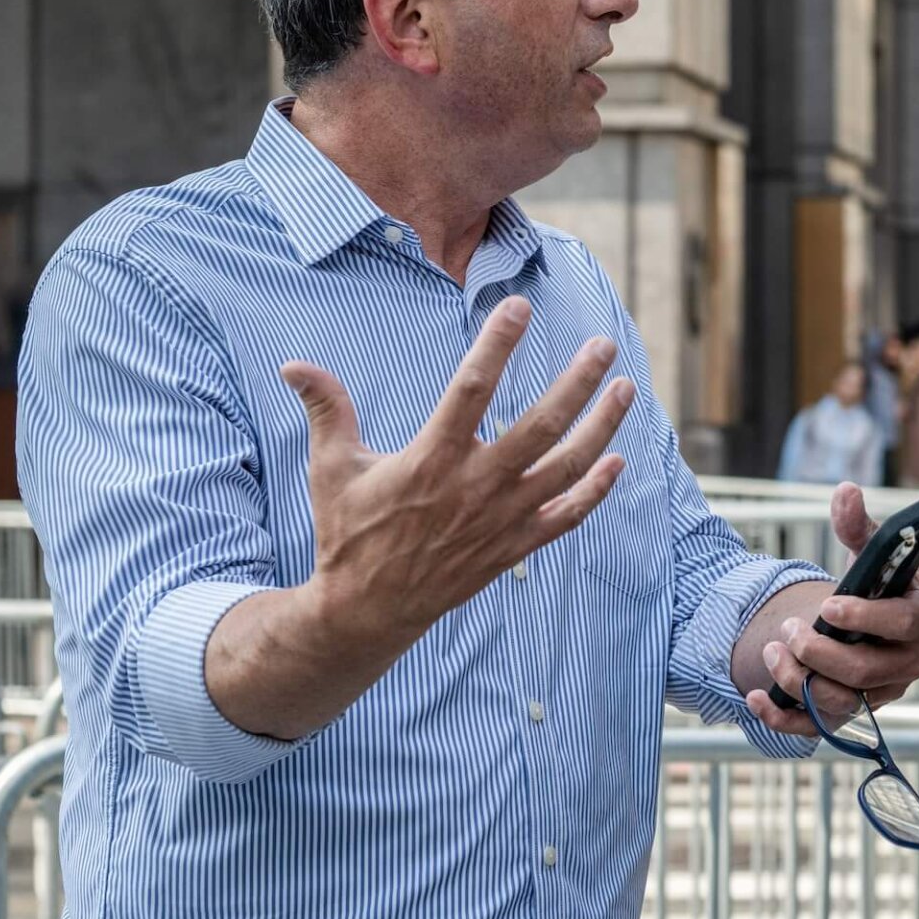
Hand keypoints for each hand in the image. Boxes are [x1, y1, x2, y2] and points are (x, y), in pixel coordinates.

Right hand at [283, 296, 635, 653]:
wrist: (365, 612)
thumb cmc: (348, 532)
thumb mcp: (332, 467)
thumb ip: (326, 410)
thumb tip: (293, 364)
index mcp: (431, 458)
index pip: (472, 388)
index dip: (496, 344)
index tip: (519, 306)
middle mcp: (474, 486)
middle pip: (541, 425)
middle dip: (578, 382)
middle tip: (603, 345)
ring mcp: (500, 519)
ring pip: (567, 467)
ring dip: (602, 426)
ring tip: (625, 388)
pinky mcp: (513, 547)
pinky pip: (567, 516)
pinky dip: (596, 490)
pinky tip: (616, 460)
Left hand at [746, 483, 918, 737]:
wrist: (867, 621)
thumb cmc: (875, 583)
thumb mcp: (869, 552)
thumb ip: (857, 525)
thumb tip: (845, 492)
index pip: (903, 624)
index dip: (867, 618)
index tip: (828, 605)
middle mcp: (908, 662)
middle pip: (866, 671)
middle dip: (821, 652)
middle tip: (789, 629)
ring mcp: (881, 693)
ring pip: (842, 701)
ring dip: (799, 680)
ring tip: (772, 650)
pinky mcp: (853, 713)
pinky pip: (819, 727)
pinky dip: (784, 719)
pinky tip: (754, 698)